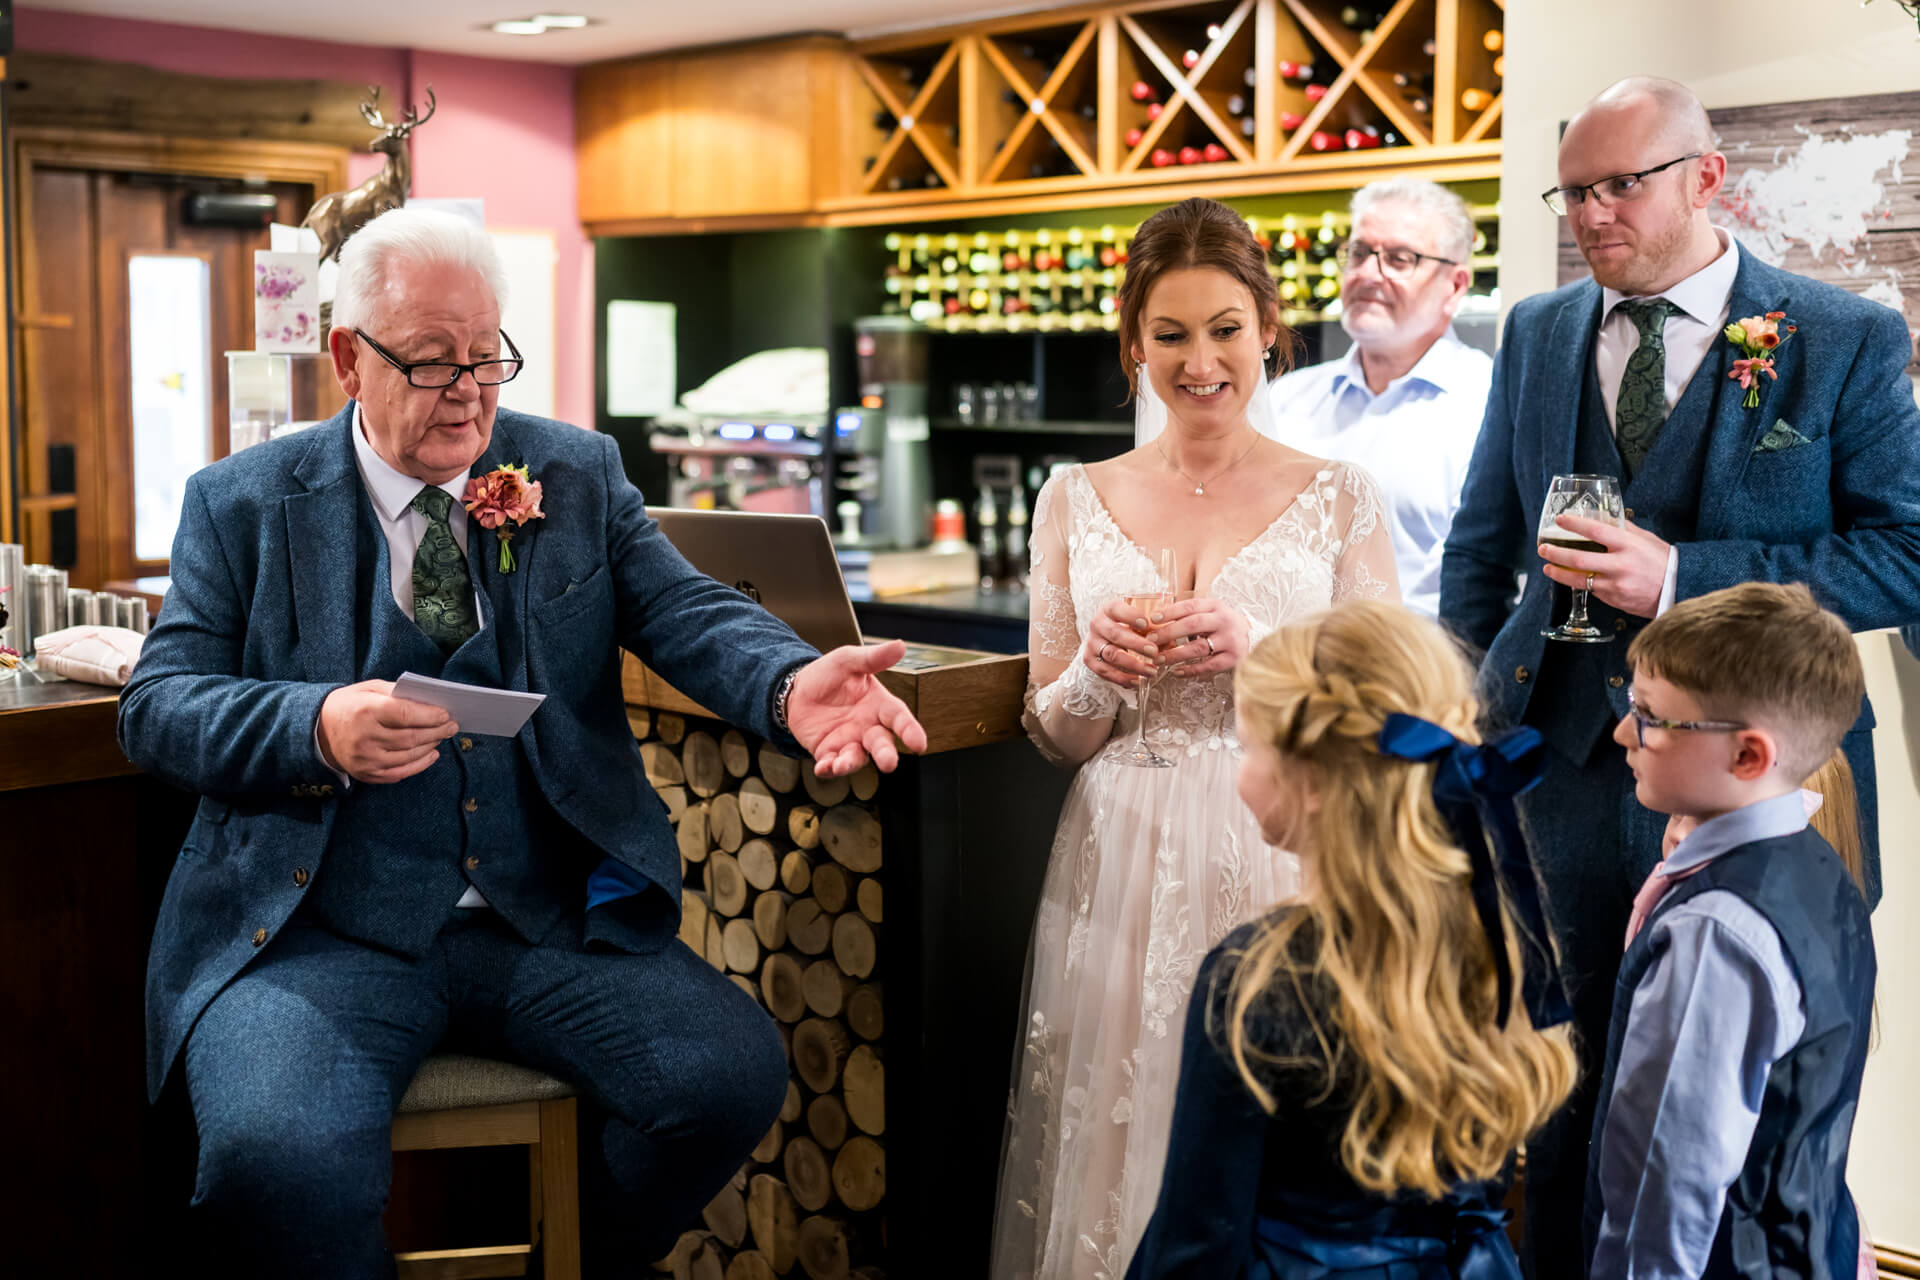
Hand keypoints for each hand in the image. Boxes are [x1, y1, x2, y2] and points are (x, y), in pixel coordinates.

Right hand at [316, 679, 457, 783]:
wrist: (316, 731)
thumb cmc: (348, 705)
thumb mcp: (367, 689)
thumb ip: (396, 693)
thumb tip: (429, 701)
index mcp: (365, 711)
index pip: (405, 715)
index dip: (430, 715)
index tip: (446, 714)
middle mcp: (364, 737)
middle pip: (410, 737)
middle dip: (436, 731)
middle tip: (452, 726)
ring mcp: (365, 759)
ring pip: (408, 755)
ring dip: (431, 746)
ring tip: (442, 737)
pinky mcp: (367, 774)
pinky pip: (400, 772)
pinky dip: (420, 763)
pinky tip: (432, 754)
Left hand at [786, 639, 928, 776]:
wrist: (796, 690)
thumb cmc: (829, 674)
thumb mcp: (848, 660)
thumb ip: (873, 658)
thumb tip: (900, 645)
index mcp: (879, 705)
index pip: (899, 718)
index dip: (910, 731)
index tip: (919, 745)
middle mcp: (868, 727)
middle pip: (881, 744)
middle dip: (886, 754)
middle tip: (889, 763)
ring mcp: (849, 742)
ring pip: (857, 758)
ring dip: (852, 763)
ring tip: (842, 765)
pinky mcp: (828, 752)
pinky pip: (831, 764)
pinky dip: (828, 768)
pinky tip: (823, 768)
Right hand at [1082, 596, 1164, 688]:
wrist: (1106, 637)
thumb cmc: (1129, 626)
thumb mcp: (1139, 619)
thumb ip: (1153, 625)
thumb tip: (1169, 637)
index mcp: (1109, 609)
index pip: (1117, 609)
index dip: (1130, 616)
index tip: (1146, 623)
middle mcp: (1097, 624)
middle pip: (1115, 634)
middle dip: (1136, 644)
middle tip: (1154, 651)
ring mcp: (1092, 643)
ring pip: (1111, 655)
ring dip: (1133, 664)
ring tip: (1152, 671)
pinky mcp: (1090, 660)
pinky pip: (1105, 671)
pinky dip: (1122, 678)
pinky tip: (1138, 681)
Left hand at [1147, 596, 1251, 677]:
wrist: (1255, 638)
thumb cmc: (1224, 625)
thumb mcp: (1211, 612)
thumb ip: (1189, 614)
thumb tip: (1156, 620)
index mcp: (1216, 606)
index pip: (1190, 606)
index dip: (1170, 612)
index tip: (1153, 619)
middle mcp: (1224, 621)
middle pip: (1192, 625)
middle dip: (1168, 633)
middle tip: (1151, 641)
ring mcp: (1229, 640)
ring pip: (1198, 648)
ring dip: (1175, 654)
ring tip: (1158, 659)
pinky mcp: (1232, 659)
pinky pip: (1208, 666)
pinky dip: (1190, 670)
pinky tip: (1177, 672)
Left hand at [1537, 514, 1669, 618]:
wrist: (1678, 588)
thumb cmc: (1662, 560)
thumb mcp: (1645, 539)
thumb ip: (1623, 529)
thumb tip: (1602, 517)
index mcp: (1628, 545)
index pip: (1595, 530)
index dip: (1573, 524)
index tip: (1559, 520)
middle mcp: (1620, 565)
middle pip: (1578, 559)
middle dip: (1556, 553)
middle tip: (1543, 549)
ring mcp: (1616, 585)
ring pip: (1579, 580)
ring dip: (1559, 573)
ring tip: (1548, 567)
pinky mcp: (1614, 599)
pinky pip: (1592, 590)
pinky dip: (1580, 583)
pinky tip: (1572, 578)